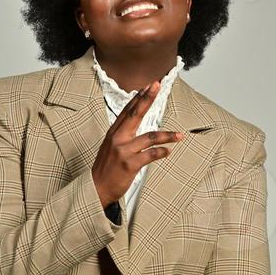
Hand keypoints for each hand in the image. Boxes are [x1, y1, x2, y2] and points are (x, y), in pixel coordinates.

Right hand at [91, 80, 184, 208]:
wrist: (96, 188)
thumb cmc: (105, 169)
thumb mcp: (110, 147)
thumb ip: (121, 135)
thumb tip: (133, 123)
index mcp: (113, 133)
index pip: (127, 111)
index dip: (139, 97)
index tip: (149, 86)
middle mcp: (117, 139)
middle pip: (135, 114)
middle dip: (147, 99)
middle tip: (157, 86)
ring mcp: (123, 151)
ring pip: (149, 137)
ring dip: (167, 136)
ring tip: (179, 136)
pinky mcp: (129, 164)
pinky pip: (150, 155)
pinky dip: (161, 152)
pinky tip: (168, 151)